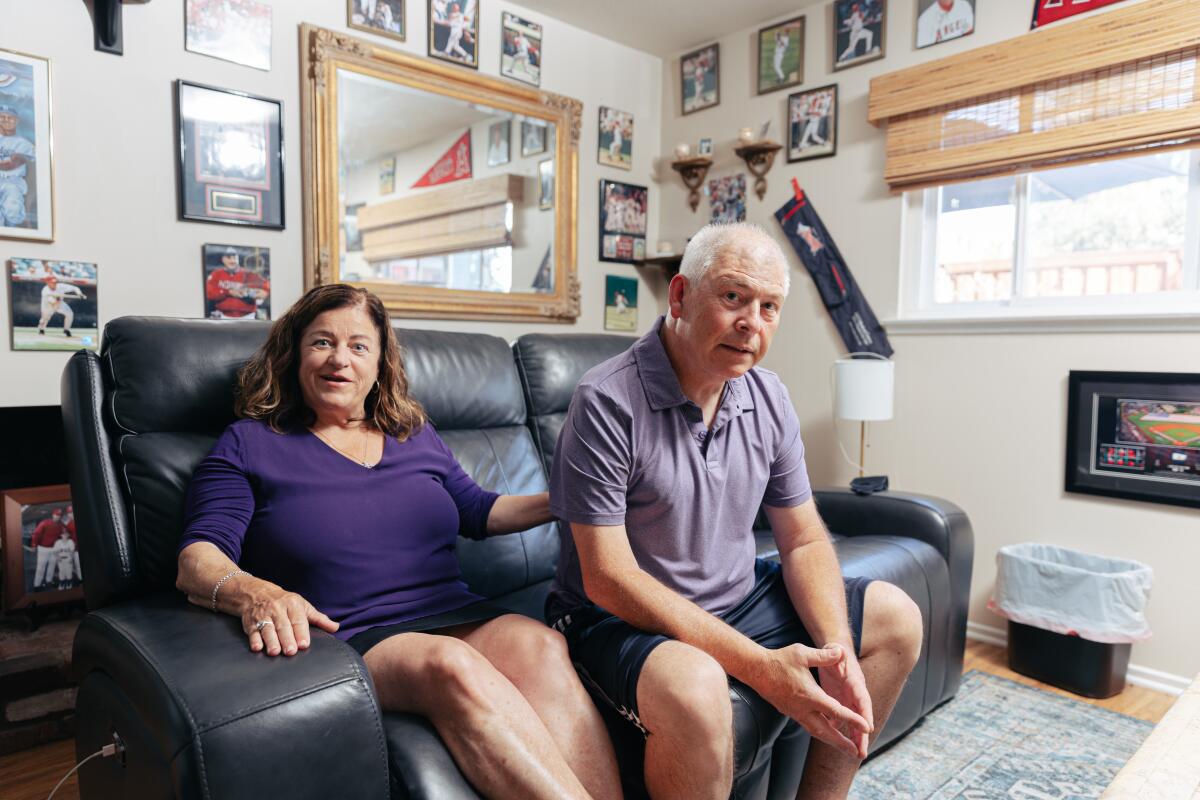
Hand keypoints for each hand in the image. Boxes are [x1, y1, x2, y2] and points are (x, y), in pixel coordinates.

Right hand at [238, 585, 338, 656]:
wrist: (256, 593)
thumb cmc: (285, 602)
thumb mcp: (303, 606)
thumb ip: (319, 619)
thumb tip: (336, 628)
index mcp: (293, 605)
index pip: (298, 620)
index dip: (301, 633)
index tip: (304, 645)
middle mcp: (277, 609)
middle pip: (283, 626)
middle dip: (287, 639)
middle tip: (291, 651)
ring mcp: (263, 616)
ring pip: (267, 629)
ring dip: (271, 640)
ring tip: (275, 652)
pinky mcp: (250, 622)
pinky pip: (252, 631)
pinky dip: (254, 639)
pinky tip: (257, 647)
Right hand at [753, 643, 870, 758]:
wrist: (757, 670)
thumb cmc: (780, 660)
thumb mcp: (802, 654)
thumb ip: (823, 656)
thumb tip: (841, 652)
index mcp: (809, 695)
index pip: (835, 711)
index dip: (852, 719)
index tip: (866, 727)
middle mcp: (803, 708)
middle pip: (825, 731)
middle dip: (842, 743)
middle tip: (856, 753)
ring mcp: (795, 712)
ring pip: (816, 731)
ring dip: (832, 741)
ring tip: (845, 748)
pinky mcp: (791, 712)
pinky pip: (809, 726)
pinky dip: (821, 733)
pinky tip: (827, 733)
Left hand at [816, 642, 873, 759]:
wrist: (834, 651)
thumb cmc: (835, 650)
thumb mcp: (834, 649)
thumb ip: (835, 652)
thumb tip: (839, 651)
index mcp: (854, 682)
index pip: (862, 699)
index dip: (866, 713)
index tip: (869, 728)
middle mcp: (854, 693)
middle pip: (860, 716)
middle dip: (863, 734)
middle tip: (863, 752)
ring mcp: (848, 699)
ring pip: (852, 720)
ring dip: (855, 737)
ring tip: (857, 755)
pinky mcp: (839, 701)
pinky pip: (840, 718)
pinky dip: (840, 730)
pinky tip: (839, 744)